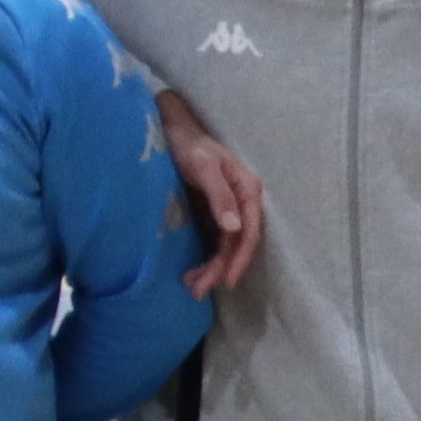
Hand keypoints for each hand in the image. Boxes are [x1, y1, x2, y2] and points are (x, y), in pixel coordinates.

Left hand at [159, 89, 262, 298]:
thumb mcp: (203, 166)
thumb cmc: (188, 143)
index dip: (239, 258)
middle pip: (236, 244)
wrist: (171, 130)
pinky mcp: (211, 212)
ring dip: (211, 268)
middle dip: (220, 269)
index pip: (249, 232)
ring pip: (224, 246)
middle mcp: (242, 202)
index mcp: (247, 190)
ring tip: (191, 287)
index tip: (227, 280)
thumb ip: (219, 195)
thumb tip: (234, 228)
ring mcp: (227, 208)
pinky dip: (204, 258)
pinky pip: (212, 241)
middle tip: (197, 291)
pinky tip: (190, 273)